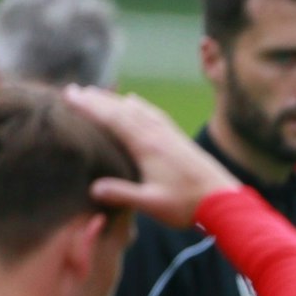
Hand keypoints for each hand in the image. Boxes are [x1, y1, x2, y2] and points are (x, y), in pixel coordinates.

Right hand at [62, 86, 238, 226]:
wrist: (226, 203)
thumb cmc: (188, 206)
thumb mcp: (153, 204)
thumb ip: (123, 194)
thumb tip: (93, 188)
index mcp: (147, 146)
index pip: (112, 120)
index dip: (89, 107)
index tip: (69, 95)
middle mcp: (158, 135)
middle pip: (122, 110)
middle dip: (97, 99)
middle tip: (74, 89)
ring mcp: (170, 135)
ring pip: (137, 110)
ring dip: (115, 100)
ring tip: (97, 93)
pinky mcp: (180, 139)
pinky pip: (155, 115)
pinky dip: (139, 106)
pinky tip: (134, 102)